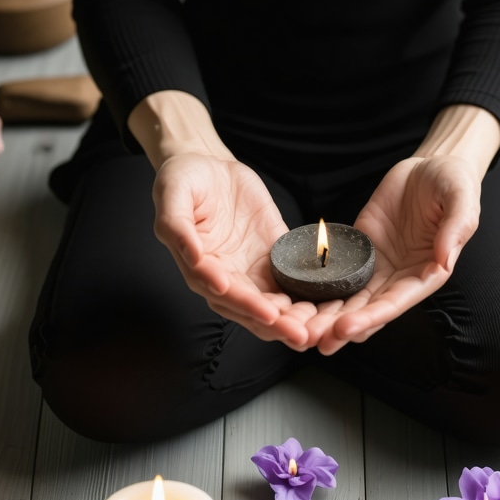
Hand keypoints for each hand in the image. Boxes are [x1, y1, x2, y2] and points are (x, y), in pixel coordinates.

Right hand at [152, 153, 318, 345]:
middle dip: (276, 324)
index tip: (267, 314)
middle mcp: (225, 275)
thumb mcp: (172, 195)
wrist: (208, 164)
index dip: (245, 304)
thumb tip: (193, 256)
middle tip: (300, 334)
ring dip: (293, 318)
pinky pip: (291, 277)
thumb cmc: (183, 179)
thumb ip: (176, 226)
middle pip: (251, 308)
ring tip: (316, 328)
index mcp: (199, 266)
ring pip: (273, 302)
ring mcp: (250, 267)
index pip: (223, 293)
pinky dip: (306, 293)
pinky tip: (327, 302)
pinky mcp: (272, 253)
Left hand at [308, 154, 482, 354]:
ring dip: (326, 316)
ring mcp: (378, 265)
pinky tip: (297, 299)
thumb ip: (455, 229)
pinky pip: (338, 272)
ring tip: (299, 331)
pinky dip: (319, 287)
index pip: (397, 303)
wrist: (430, 166)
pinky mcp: (360, 249)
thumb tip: (444, 259)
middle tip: (312, 339)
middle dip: (341, 327)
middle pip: (367, 309)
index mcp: (427, 273)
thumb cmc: (452, 183)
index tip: (347, 328)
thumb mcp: (461, 199)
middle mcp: (400, 277)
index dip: (372, 317)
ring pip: (349, 298)